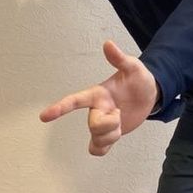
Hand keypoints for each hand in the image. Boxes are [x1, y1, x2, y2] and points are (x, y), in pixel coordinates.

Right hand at [39, 40, 159, 156]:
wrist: (149, 94)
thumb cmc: (138, 79)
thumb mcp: (132, 67)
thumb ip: (119, 58)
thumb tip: (108, 44)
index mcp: (97, 95)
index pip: (75, 101)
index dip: (59, 108)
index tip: (44, 116)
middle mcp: (96, 110)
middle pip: (94, 126)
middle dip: (111, 123)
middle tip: (121, 112)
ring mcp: (101, 124)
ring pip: (97, 139)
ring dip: (113, 134)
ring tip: (121, 120)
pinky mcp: (107, 135)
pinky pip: (97, 149)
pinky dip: (103, 147)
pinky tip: (113, 137)